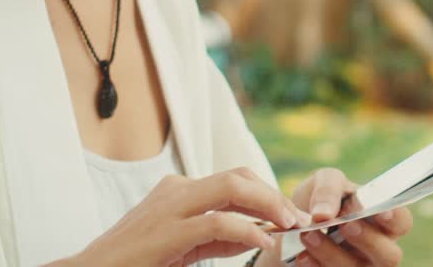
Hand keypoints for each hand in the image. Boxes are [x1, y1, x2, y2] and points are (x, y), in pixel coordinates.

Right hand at [66, 167, 306, 266]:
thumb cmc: (136, 263)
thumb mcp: (183, 246)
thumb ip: (218, 239)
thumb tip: (258, 234)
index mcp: (179, 189)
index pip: (234, 178)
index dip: (266, 192)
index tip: (288, 214)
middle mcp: (176, 189)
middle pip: (238, 176)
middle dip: (273, 194)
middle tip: (296, 218)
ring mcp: (170, 207)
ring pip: (232, 187)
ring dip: (268, 204)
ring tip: (287, 225)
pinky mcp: (168, 232)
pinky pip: (217, 223)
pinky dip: (247, 230)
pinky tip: (263, 243)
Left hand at [269, 167, 413, 266]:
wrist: (293, 224)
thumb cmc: (322, 200)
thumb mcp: (325, 181)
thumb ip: (328, 189)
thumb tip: (323, 213)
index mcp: (383, 221)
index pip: (402, 222)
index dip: (394, 218)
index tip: (377, 210)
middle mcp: (377, 249)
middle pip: (389, 256)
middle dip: (368, 241)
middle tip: (344, 225)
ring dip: (332, 253)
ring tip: (309, 235)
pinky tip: (301, 256)